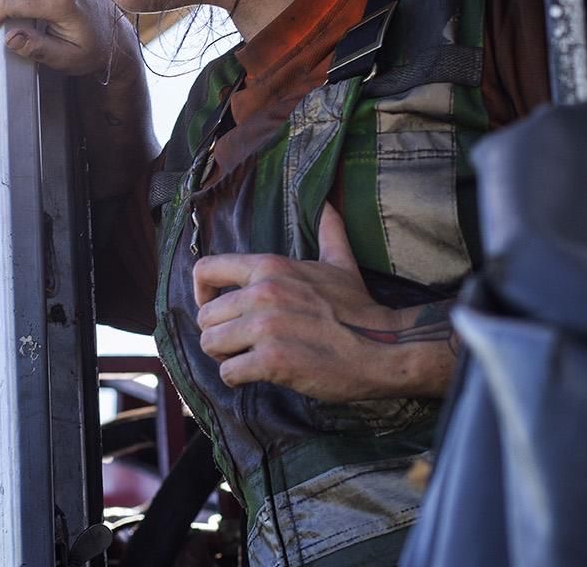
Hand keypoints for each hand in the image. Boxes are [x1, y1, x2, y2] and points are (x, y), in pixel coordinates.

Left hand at [192, 203, 456, 401]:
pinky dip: (238, 380)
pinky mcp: (272, 360)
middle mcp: (262, 292)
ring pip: (211, 345)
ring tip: (247, 360)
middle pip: (205, 317)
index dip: (201, 294)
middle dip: (218, 335)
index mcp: (269, 267)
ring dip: (225, 358)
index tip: (215, 309)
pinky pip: (229, 373)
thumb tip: (329, 205)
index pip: (205, 271)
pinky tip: (257, 376)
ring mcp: (265, 327)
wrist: (385, 348)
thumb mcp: (340, 264)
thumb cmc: (359, 310)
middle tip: (239, 345)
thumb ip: (328, 233)